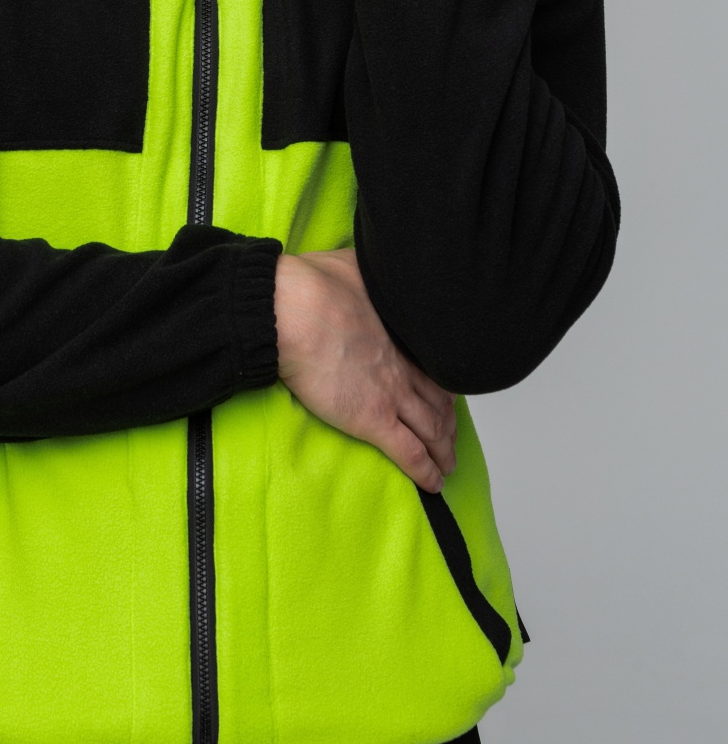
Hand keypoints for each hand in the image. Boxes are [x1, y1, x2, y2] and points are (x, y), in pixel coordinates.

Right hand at [274, 248, 456, 492]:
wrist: (292, 310)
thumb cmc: (314, 284)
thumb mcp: (354, 264)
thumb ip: (370, 270)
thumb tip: (373, 260)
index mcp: (399, 333)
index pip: (434, 365)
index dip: (446, 383)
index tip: (449, 394)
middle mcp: (403, 365)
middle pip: (439, 401)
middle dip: (448, 423)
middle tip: (452, 437)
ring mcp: (392, 394)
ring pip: (431, 430)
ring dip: (443, 450)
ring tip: (447, 465)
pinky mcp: (373, 420)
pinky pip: (409, 453)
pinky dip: (425, 471)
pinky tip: (433, 483)